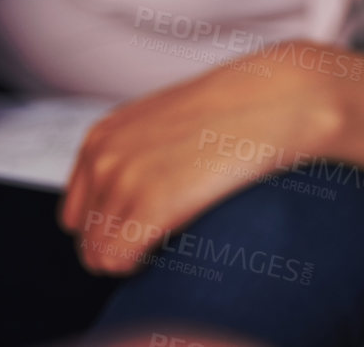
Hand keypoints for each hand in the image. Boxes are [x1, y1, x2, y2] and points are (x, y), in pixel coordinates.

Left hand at [58, 41, 355, 273]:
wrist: (286, 98)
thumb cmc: (243, 112)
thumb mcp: (174, 122)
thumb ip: (141, 152)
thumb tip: (135, 198)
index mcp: (104, 136)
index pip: (77, 212)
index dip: (115, 225)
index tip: (155, 223)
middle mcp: (103, 156)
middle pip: (86, 236)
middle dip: (123, 243)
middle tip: (174, 231)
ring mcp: (124, 179)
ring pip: (100, 254)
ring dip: (137, 255)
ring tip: (183, 235)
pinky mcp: (151, 203)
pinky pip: (118, 260)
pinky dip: (141, 265)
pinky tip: (178, 245)